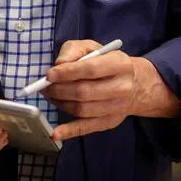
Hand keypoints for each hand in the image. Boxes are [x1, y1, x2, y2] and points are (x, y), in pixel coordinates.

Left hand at [43, 40, 180, 140]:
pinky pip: (87, 128)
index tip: (49, 75)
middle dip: (59, 89)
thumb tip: (58, 65)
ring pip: (82, 110)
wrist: (136, 84)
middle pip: (85, 92)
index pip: (91, 70)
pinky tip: (56, 133)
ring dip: (60, 103)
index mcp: (120, 64)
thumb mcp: (94, 47)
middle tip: (44, 86)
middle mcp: (122, 87)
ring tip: (50, 96)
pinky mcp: (110, 122)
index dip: (67, 73)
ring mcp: (117, 108)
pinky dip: (69, 131)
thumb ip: (74, 50)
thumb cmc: (108, 62)